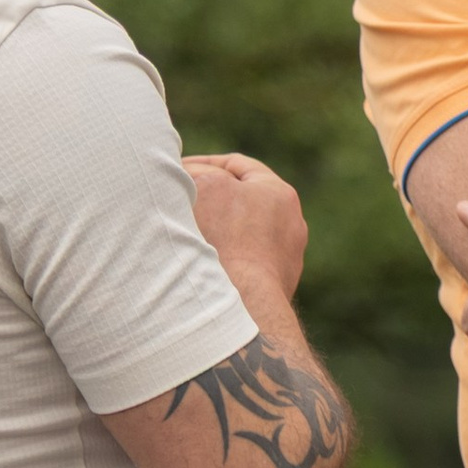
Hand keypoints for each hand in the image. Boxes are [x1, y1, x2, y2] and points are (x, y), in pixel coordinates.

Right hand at [184, 152, 307, 301]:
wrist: (244, 304)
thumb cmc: (226, 239)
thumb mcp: (206, 187)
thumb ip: (198, 172)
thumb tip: (190, 175)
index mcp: (279, 192)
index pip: (237, 166)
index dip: (203, 164)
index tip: (177, 170)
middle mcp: (289, 225)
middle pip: (241, 201)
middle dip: (210, 199)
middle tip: (180, 201)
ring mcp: (284, 259)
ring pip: (242, 236)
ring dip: (215, 233)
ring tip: (185, 236)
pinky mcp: (274, 288)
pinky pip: (243, 265)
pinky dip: (223, 260)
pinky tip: (200, 265)